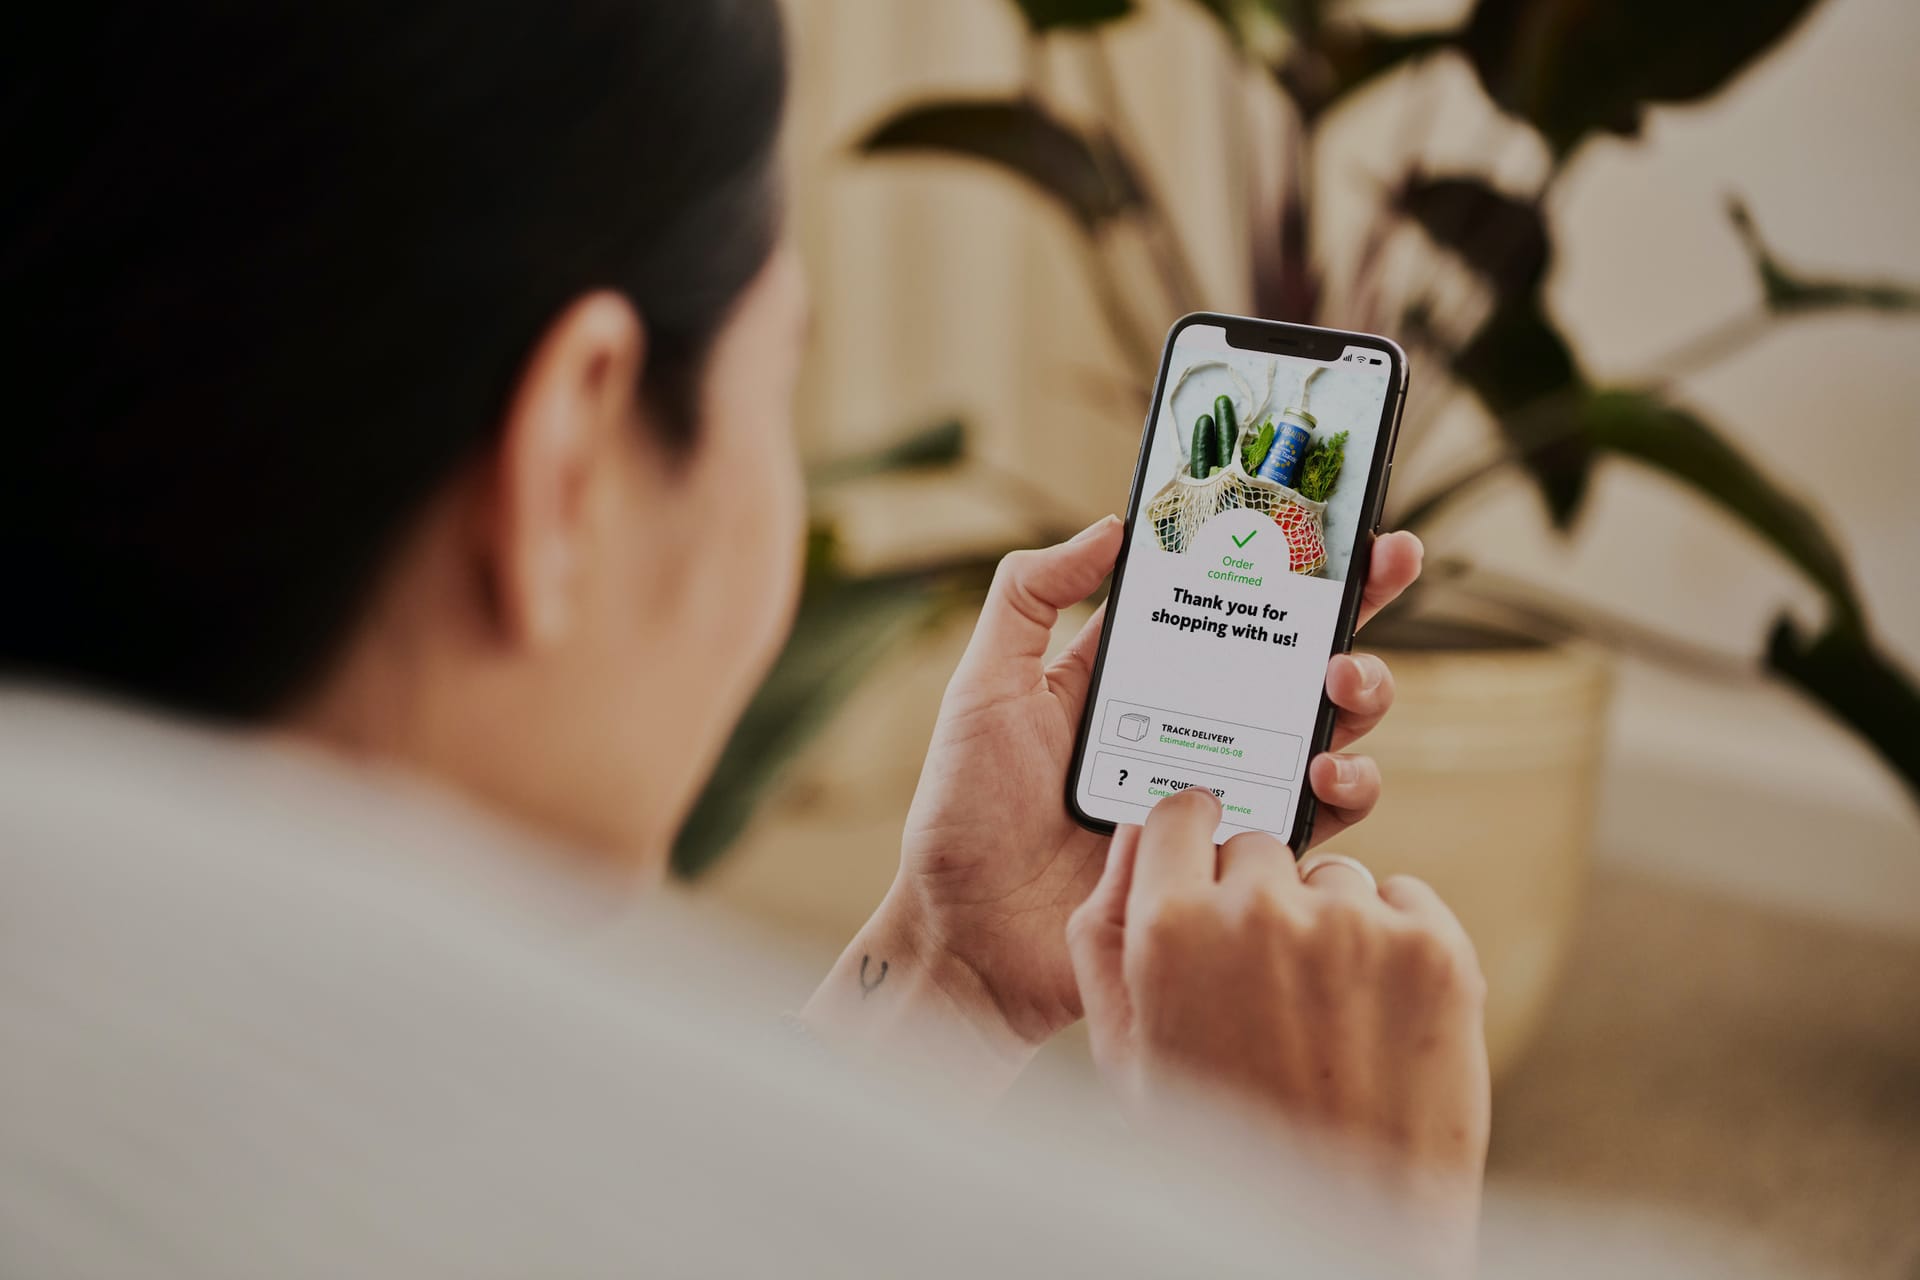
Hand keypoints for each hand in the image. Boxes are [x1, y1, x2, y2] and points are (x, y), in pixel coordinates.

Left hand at [800, 518, 1422, 1086]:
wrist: (971, 937)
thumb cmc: (966, 813)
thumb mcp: (986, 686)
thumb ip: (1029, 597)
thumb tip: (1113, 526)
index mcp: (1141, 677)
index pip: (1226, 602)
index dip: (1288, 561)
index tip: (1343, 520)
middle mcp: (1195, 727)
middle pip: (1297, 658)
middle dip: (1353, 611)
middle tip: (1381, 577)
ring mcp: (1223, 793)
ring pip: (1324, 731)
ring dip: (1357, 698)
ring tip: (1343, 685)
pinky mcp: (1238, 859)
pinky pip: (1313, 822)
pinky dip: (1341, 793)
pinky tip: (1325, 775)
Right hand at [1067, 788, 1488, 1270]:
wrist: (1350, 1228)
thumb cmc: (1227, 1148)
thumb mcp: (1129, 1055)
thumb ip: (1104, 938)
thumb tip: (1129, 840)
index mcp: (1170, 931)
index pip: (1181, 813)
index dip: (1195, 840)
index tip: (1209, 865)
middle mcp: (1261, 912)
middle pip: (1258, 846)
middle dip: (1260, 896)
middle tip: (1267, 983)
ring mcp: (1355, 925)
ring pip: (1335, 876)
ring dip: (1330, 923)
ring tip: (1327, 1019)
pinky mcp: (1434, 946)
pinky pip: (1405, 899)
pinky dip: (1396, 941)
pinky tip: (1378, 1016)